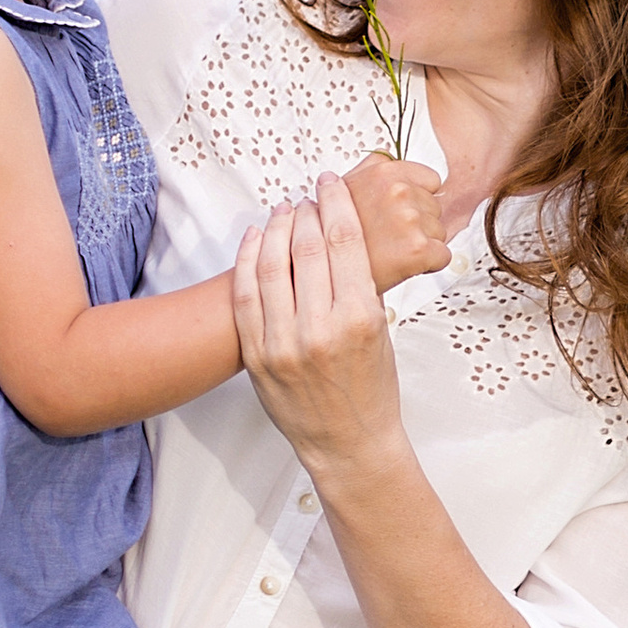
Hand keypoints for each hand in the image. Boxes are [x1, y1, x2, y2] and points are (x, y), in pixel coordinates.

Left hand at [232, 171, 408, 477]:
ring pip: (270, 266)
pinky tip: (254, 239)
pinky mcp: (257, 356)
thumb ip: (361, 287)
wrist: (348, 443)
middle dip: (306, 211)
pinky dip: (247, 261)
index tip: (329, 183)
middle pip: (306, 247)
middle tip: (307, 196)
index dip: (335, 204)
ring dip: (274, 229)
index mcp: (360, 319)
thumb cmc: (372, 388)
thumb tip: (345, 236)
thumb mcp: (383, 333)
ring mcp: (283, 344)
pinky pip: (245, 297)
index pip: (345, 242)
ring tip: (282, 212)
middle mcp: (320, 329)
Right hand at [343, 153, 448, 294]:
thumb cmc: (334, 236)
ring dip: (422, 243)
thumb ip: (371, 168)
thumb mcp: (345, 188)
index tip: (400, 213)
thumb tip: (388, 157)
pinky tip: (403, 264)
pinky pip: (443, 255)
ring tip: (392, 250)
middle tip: (390, 236)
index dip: (418, 199)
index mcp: (384, 173)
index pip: (431, 180)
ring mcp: (409, 219)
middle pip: (435, 208)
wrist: (325, 273)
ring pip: (439, 232)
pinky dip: (429, 264)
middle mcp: (398, 192)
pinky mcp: (418, 248)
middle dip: (419, 223)